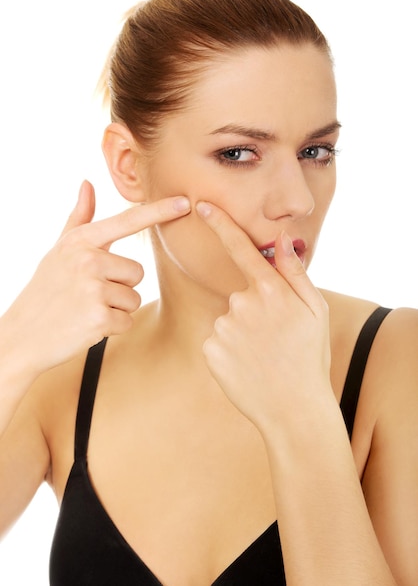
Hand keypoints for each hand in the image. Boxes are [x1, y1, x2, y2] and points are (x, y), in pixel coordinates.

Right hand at [3, 181, 190, 372]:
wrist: (22, 335)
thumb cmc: (46, 291)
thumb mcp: (59, 251)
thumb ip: (79, 218)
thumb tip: (87, 183)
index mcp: (81, 242)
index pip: (127, 221)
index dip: (158, 212)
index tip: (184, 203)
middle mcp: (88, 260)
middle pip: (137, 272)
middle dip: (120, 288)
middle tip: (88, 296)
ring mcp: (93, 289)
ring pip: (134, 298)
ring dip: (116, 309)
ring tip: (86, 310)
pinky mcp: (99, 317)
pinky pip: (126, 320)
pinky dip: (111, 328)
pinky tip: (86, 326)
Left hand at [196, 201, 331, 433]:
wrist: (294, 409)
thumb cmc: (309, 357)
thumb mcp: (315, 312)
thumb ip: (295, 273)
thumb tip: (282, 239)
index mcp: (270, 290)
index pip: (241, 249)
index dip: (220, 224)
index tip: (201, 206)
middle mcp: (241, 303)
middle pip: (240, 295)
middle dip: (254, 310)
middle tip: (276, 339)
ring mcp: (223, 327)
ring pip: (228, 319)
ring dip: (242, 332)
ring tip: (263, 356)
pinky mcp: (210, 349)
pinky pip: (217, 340)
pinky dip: (229, 350)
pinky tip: (247, 366)